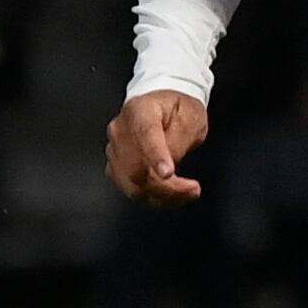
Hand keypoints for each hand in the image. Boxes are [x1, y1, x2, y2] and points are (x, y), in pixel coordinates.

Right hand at [105, 89, 209, 203]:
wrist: (165, 110)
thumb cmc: (178, 111)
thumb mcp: (190, 119)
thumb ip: (177, 142)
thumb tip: (167, 170)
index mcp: (139, 110)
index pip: (144, 135)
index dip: (155, 156)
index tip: (168, 173)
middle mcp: (121, 130)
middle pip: (136, 167)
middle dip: (166, 185)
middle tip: (192, 189)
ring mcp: (115, 151)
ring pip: (133, 185)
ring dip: (162, 196)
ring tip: (186, 193)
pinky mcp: (117, 168)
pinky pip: (132, 191)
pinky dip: (154, 198)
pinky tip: (172, 196)